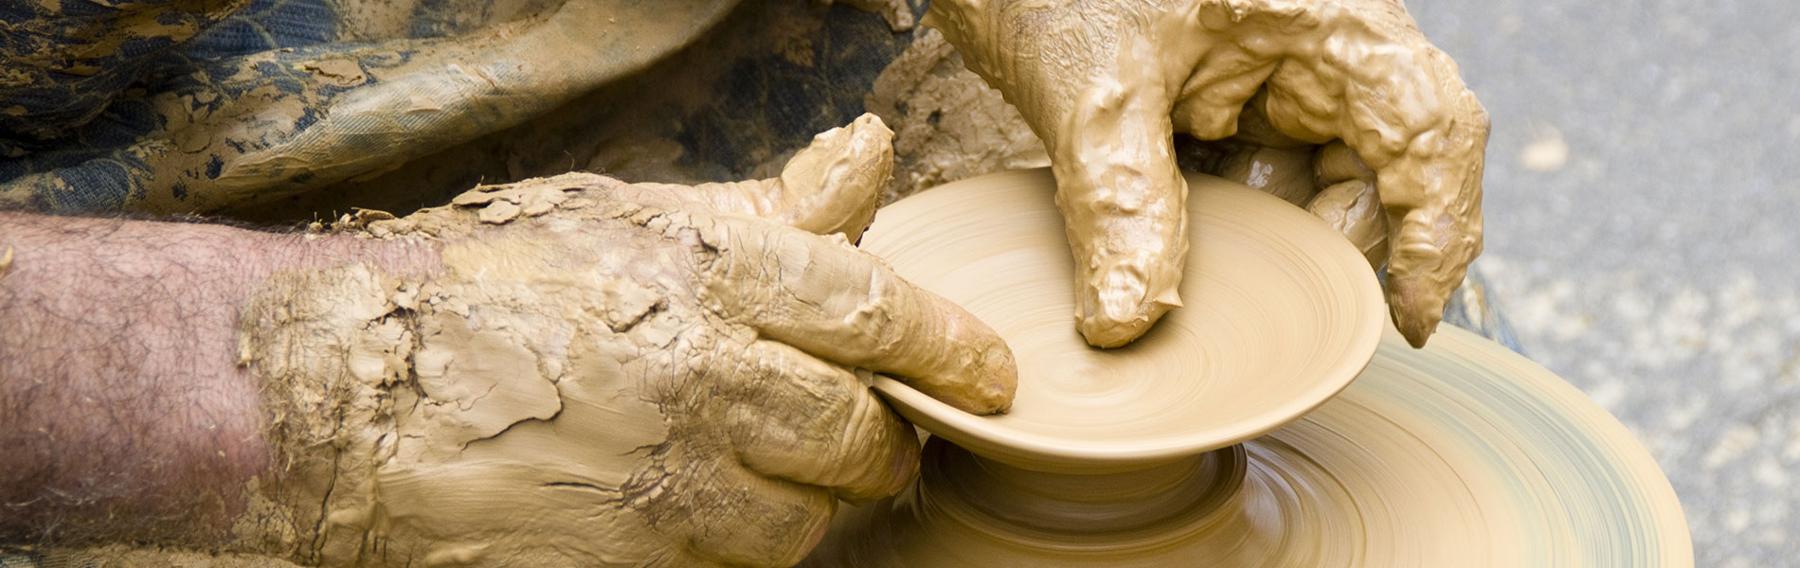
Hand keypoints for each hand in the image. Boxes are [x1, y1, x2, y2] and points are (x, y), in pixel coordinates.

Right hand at [239, 116, 1015, 565]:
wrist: (342, 398)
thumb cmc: (486, 291)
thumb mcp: (630, 219)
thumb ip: (769, 205)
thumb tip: (868, 153)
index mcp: (712, 277)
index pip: (879, 315)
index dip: (953, 350)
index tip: (992, 377)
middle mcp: (703, 381)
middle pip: (858, 434)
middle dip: (883, 444)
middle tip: (876, 437)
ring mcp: (666, 487)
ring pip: (803, 521)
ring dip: (806, 503)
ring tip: (765, 471)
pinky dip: (736, 549)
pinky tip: (702, 511)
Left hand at [926, 0, 1488, 346]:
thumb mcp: (1090, 87)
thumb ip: (1120, 202)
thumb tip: (1130, 322)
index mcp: (1327, 17)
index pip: (1430, 128)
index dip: (1437, 232)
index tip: (1408, 321)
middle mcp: (1322, 42)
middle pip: (1386, 167)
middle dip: (1337, 246)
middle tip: (1280, 308)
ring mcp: (1281, 68)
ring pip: (1322, 179)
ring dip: (1280, 240)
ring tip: (1218, 272)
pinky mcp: (1236, 93)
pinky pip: (1264, 173)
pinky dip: (1236, 221)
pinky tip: (1186, 248)